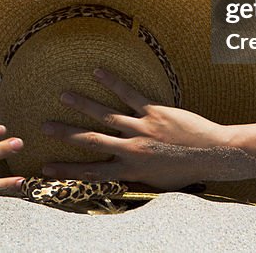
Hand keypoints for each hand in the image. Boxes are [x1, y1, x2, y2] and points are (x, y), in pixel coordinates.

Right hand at [40, 69, 235, 190]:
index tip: (46, 167)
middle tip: (43, 126)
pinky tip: (98, 72)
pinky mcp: (153, 111)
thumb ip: (134, 179)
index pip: (91, 172)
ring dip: (82, 104)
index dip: (67, 170)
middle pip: (90, 140)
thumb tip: (116, 179)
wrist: (213, 155)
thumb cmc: (186, 171)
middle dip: (65, 133)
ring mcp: (141, 129)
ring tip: (64, 94)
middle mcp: (131, 150)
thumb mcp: (156, 183)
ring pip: (105, 115)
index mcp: (130, 170)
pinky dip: (113, 82)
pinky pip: (129, 94)